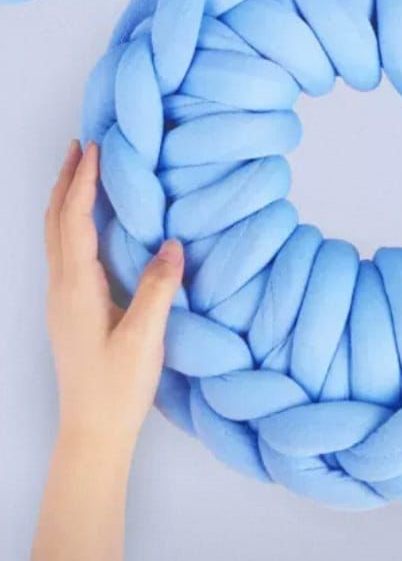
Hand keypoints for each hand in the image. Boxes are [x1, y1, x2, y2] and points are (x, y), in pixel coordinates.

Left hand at [44, 140, 183, 451]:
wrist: (93, 430)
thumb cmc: (116, 388)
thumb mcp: (144, 339)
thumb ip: (157, 289)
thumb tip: (173, 243)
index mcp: (77, 289)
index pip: (74, 221)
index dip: (82, 182)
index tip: (94, 148)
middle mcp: (62, 288)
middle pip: (54, 221)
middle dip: (65, 180)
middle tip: (79, 146)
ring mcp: (62, 299)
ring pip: (55, 235)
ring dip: (65, 198)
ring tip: (80, 173)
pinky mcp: (70, 309)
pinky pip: (64, 251)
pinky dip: (71, 222)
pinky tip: (88, 224)